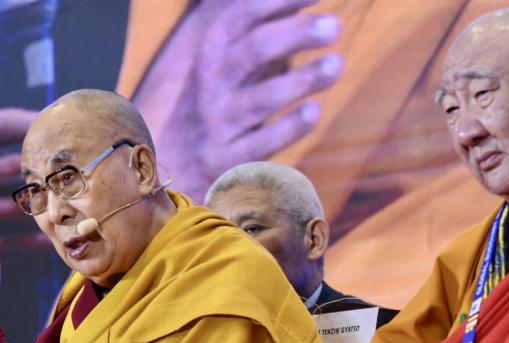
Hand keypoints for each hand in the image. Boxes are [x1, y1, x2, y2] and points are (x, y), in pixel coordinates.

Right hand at [134, 0, 341, 198]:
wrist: (171, 159)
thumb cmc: (216, 96)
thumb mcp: (225, 54)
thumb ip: (254, 21)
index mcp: (212, 50)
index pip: (243, 15)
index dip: (279, 1)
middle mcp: (212, 83)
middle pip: (254, 51)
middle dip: (296, 35)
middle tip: (334, 25)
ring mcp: (219, 122)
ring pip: (261, 99)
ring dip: (301, 80)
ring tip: (336, 64)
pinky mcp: (227, 160)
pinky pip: (260, 144)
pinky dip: (288, 127)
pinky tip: (313, 111)